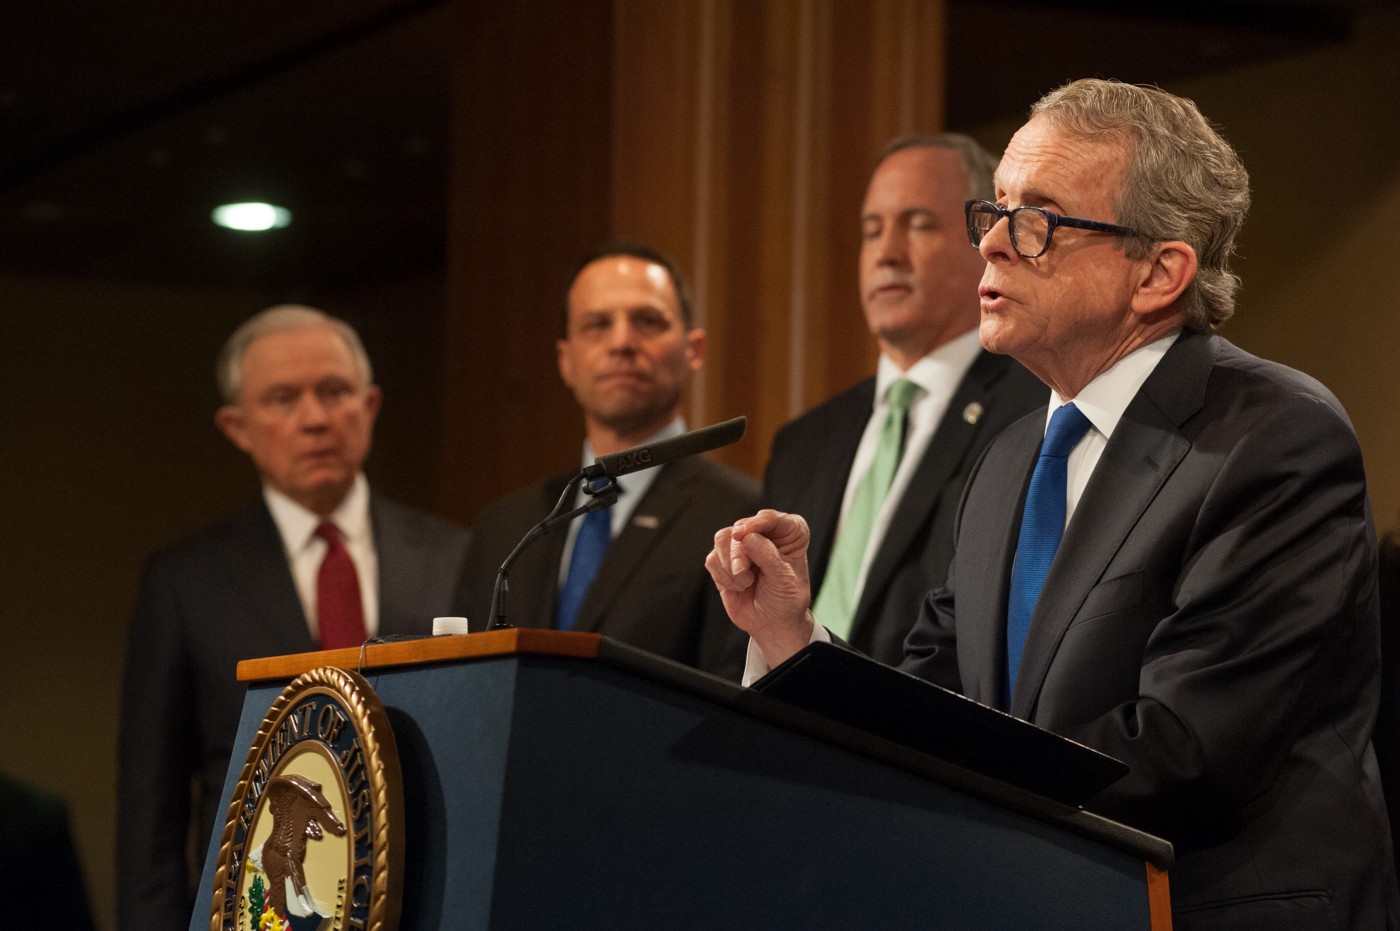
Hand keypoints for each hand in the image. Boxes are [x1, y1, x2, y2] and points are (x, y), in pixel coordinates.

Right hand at [705, 509, 814, 667]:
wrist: (773, 624)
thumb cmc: (786, 599)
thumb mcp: (784, 579)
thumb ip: (767, 556)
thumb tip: (745, 537)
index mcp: (788, 531)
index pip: (769, 518)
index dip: (755, 524)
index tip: (743, 535)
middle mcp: (764, 533)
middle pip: (740, 528)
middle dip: (739, 553)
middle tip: (744, 573)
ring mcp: (742, 545)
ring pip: (722, 539)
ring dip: (730, 565)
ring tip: (745, 583)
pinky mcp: (724, 560)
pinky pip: (712, 559)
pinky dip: (722, 576)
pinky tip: (737, 587)